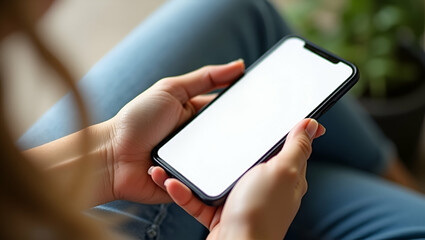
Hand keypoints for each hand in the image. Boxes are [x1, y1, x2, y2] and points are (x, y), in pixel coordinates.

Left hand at [105, 60, 244, 203]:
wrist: (112, 156)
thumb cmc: (137, 120)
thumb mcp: (171, 90)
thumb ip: (204, 78)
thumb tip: (239, 65)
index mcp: (195, 117)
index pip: (226, 113)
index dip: (243, 110)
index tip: (263, 110)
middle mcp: (197, 140)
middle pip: (227, 140)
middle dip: (237, 139)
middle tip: (252, 139)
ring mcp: (193, 163)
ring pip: (221, 165)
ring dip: (222, 161)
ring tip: (226, 159)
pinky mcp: (188, 185)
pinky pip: (204, 186)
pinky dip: (200, 180)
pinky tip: (193, 174)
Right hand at [150, 118, 324, 238]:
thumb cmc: (261, 212)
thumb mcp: (282, 171)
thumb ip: (296, 147)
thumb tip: (312, 124)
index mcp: (281, 175)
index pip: (279, 146)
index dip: (269, 129)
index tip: (253, 112)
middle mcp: (261, 187)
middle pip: (242, 160)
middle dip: (224, 147)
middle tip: (207, 131)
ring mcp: (239, 201)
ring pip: (215, 178)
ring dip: (196, 170)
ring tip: (178, 159)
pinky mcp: (219, 214)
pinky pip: (199, 199)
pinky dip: (184, 192)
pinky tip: (172, 182)